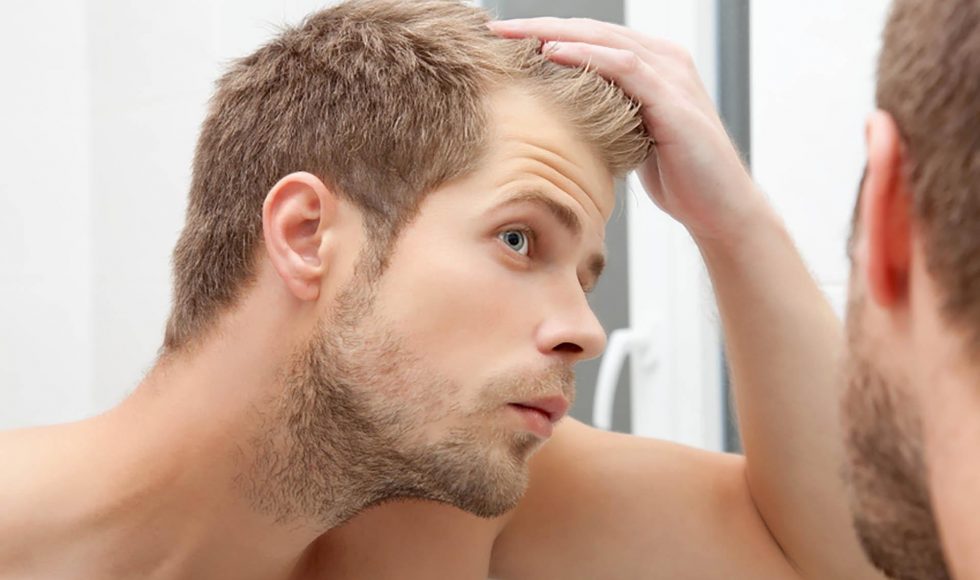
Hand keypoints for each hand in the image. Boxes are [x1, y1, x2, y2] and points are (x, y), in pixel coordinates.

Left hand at [489, 18, 769, 244]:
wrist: (719, 208)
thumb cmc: (678, 177)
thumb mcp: (633, 137)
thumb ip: (610, 116)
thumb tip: (564, 119)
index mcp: (652, 66)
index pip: (589, 39)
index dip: (543, 34)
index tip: (501, 41)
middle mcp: (664, 60)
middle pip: (590, 30)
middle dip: (538, 27)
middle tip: (494, 28)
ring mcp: (671, 75)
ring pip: (602, 40)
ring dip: (552, 33)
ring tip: (511, 35)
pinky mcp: (673, 99)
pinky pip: (623, 67)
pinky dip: (586, 57)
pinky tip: (551, 54)